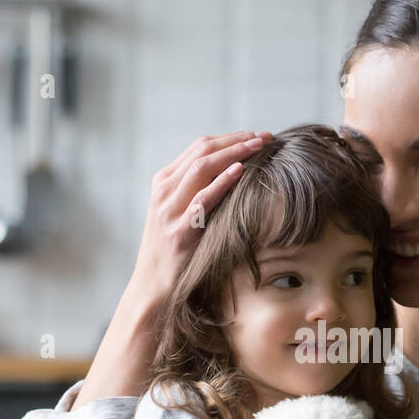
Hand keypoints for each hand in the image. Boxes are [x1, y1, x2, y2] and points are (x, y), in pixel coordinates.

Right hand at [132, 131, 272, 300]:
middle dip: (238, 140)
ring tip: (259, 147)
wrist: (152, 282)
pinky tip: (240, 172)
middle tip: (267, 137)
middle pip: (203, 150)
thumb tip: (234, 170)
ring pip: (202, 168)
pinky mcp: (179, 231)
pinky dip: (221, 183)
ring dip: (234, 153)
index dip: (232, 137)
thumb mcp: (181, 211)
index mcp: (165, 180)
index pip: (200, 145)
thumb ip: (199, 189)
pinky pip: (202, 200)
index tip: (258, 135)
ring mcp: (169, 209)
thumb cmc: (174, 247)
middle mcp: (164, 189)